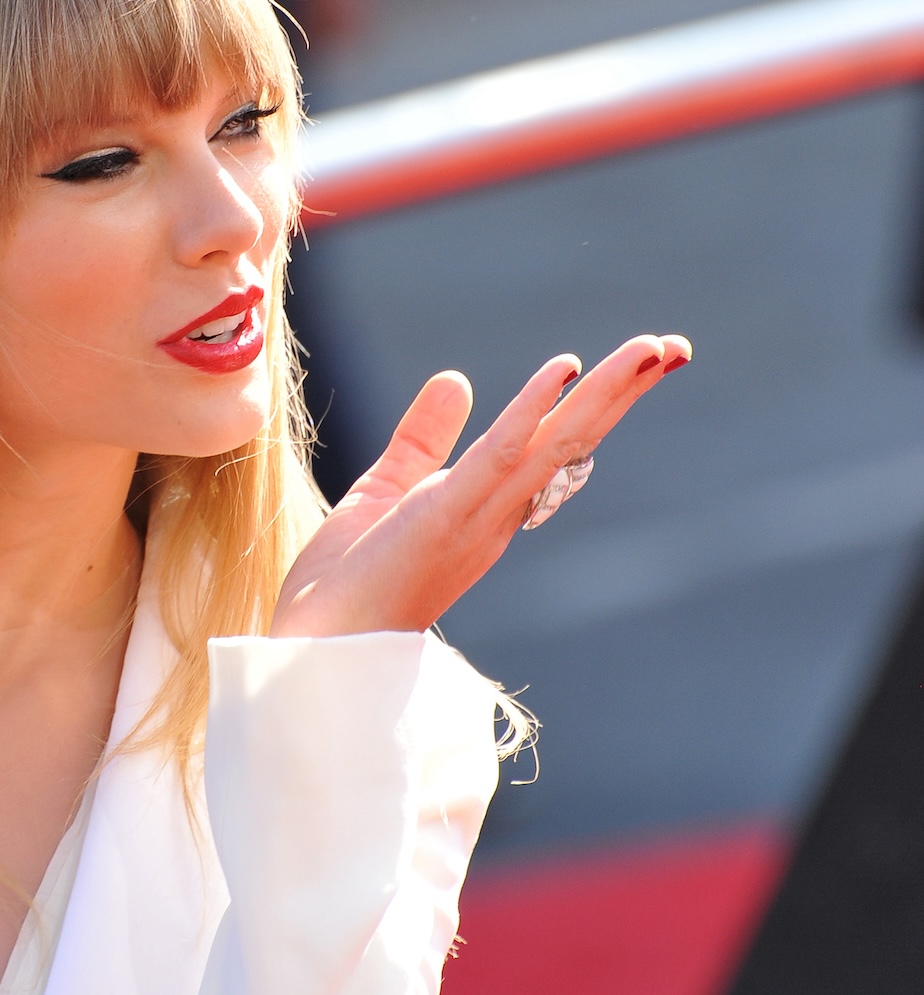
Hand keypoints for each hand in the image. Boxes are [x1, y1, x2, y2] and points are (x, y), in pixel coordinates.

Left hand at [270, 333, 691, 637]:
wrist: (318, 650)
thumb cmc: (349, 584)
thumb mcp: (387, 491)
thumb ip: (422, 439)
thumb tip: (457, 378)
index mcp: (489, 507)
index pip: (554, 444)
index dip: (596, 401)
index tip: (643, 359)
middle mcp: (498, 514)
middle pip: (573, 440)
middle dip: (624, 392)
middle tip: (676, 344)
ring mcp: (477, 517)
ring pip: (555, 444)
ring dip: (605, 393)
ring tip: (654, 347)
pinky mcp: (444, 518)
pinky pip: (496, 458)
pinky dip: (531, 411)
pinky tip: (564, 369)